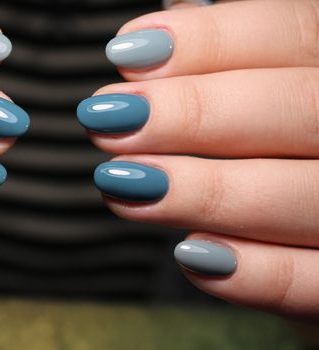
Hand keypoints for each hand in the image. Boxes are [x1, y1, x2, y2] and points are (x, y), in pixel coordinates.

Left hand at [78, 0, 318, 320]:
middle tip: (108, 119)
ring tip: (118, 182)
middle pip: (297, 110)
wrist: (316, 224)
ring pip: (301, 197)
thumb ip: (231, 61)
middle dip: (193, 114)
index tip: (126, 53)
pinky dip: (252, 273)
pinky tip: (189, 253)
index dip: (210, 40)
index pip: (293, 34)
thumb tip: (155, 35)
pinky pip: (311, 283)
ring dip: (202, 190)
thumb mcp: (265, 87)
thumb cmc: (278, 142)